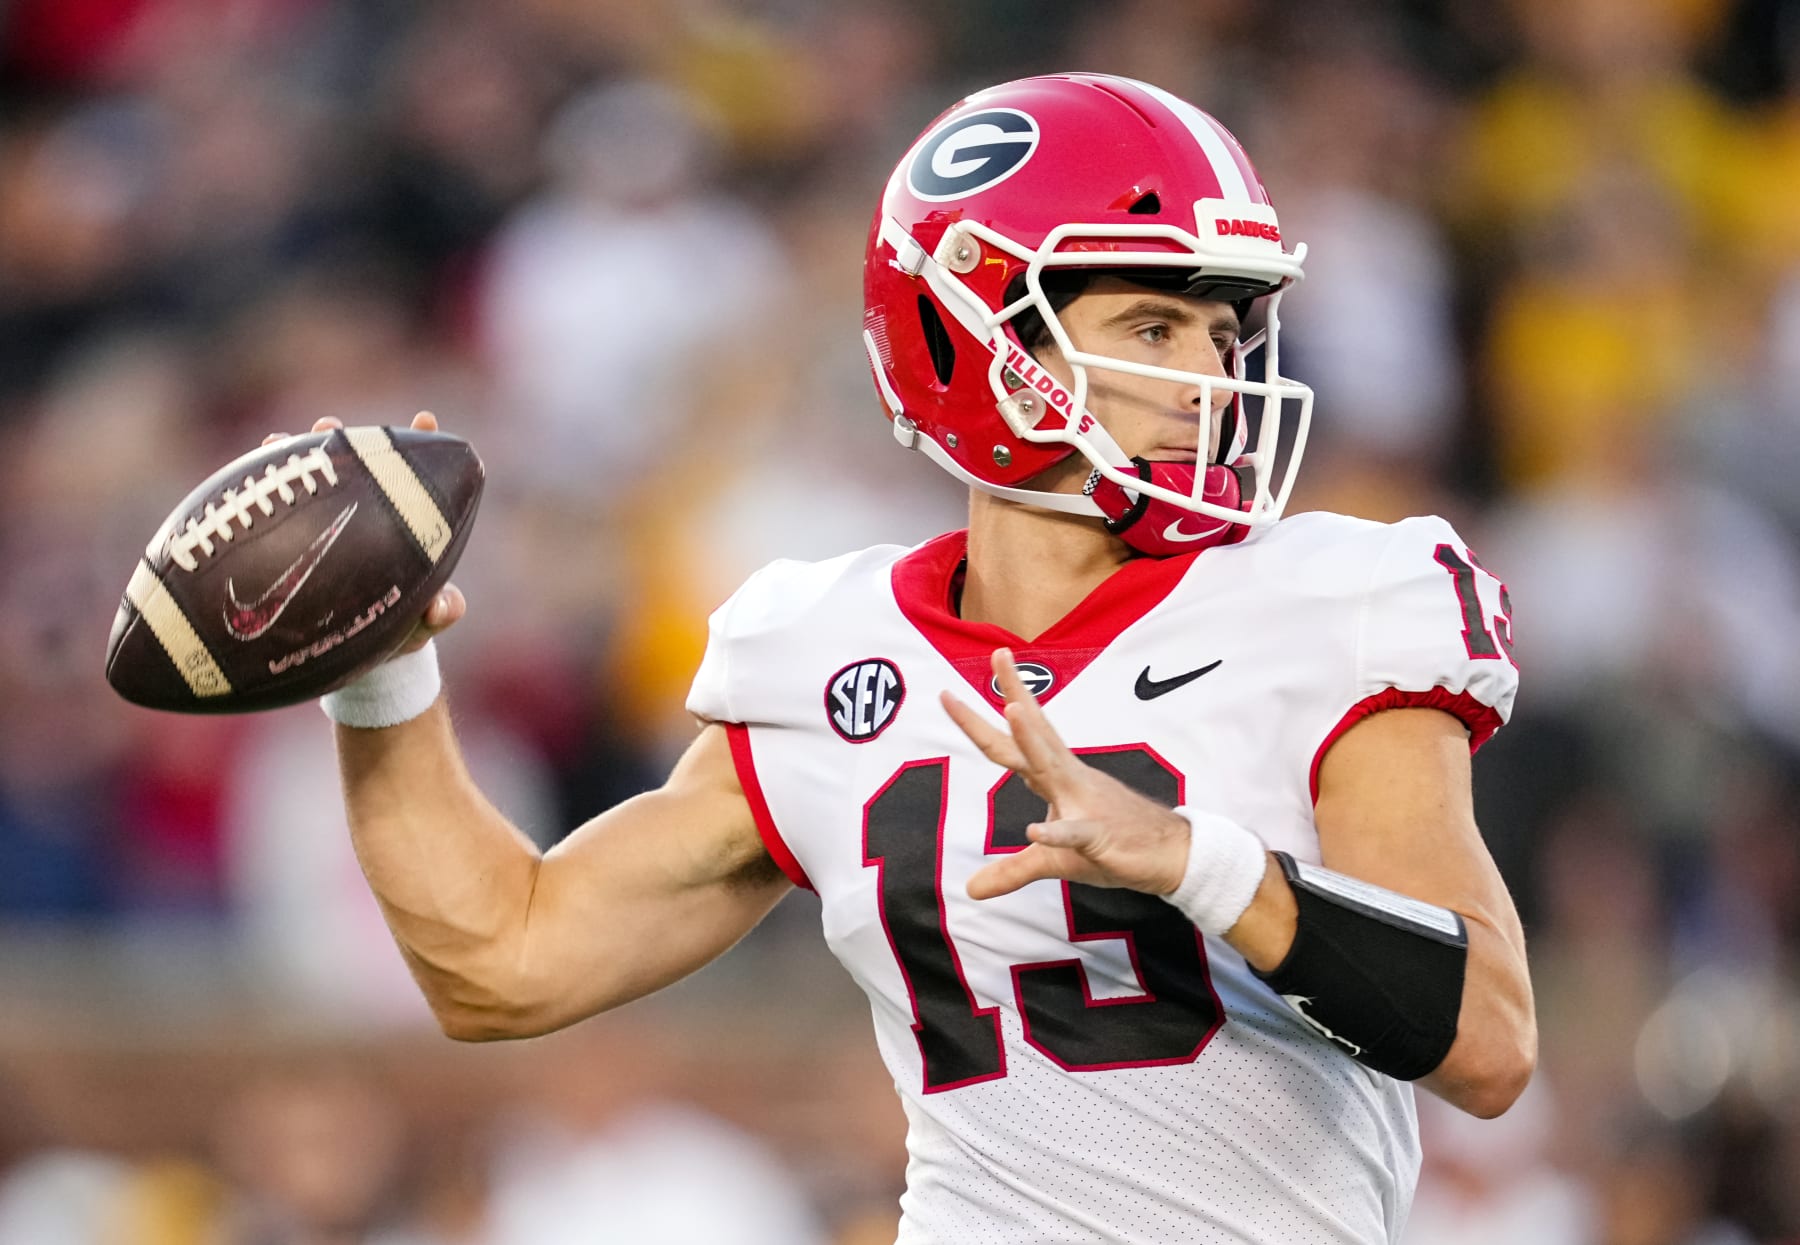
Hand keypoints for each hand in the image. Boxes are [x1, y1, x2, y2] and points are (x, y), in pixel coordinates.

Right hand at [262, 411, 464, 653]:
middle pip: (352, 466)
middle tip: (326, 425)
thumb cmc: (398, 628)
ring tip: (276, 440)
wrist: (359, 655)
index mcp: (400, 523)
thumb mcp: (419, 623)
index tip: (423, 419)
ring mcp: (324, 524)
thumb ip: (440, 612)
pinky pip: (274, 515)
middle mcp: (361, 514)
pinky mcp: (291, 542)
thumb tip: (443, 606)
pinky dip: (261, 496)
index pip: (411, 476)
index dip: (418, 443)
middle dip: (341, 440)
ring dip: (292, 458)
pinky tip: (244, 483)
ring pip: (308, 483)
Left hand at [943, 649, 1192, 900]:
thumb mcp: (1054, 860)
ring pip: (1052, 766)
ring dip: (1031, 740)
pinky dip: (1055, 832)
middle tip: (997, 653)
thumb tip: (971, 889)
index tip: (979, 671)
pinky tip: (1035, 830)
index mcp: (1056, 775)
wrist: (1170, 855)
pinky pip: (1075, 833)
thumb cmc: (1112, 845)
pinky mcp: (1100, 836)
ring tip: (1011, 710)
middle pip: (1031, 735)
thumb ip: (1011, 870)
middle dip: (1011, 696)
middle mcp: (1068, 778)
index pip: (1021, 735)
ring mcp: (1085, 803)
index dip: (1003, 701)